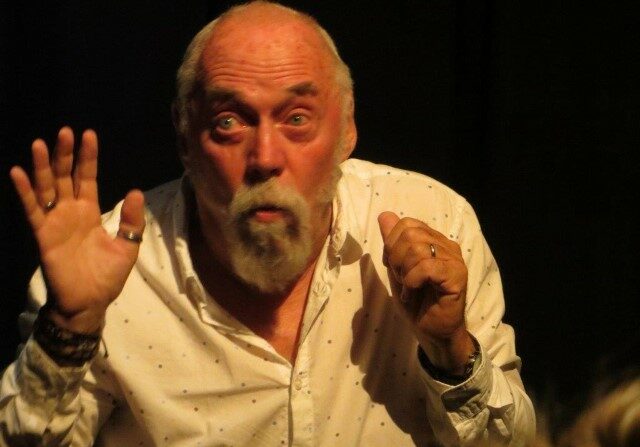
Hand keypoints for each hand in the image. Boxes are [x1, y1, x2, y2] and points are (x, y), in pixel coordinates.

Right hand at [10, 127, 144, 332]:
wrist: (90, 303)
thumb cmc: (107, 276)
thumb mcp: (127, 246)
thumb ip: (131, 220)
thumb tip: (136, 191)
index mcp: (89, 211)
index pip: (87, 177)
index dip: (88, 157)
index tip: (88, 134)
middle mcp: (70, 211)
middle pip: (65, 176)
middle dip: (64, 154)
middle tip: (64, 131)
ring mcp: (54, 222)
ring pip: (46, 188)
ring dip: (42, 166)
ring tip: (40, 143)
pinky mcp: (43, 235)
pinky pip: (32, 211)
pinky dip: (25, 192)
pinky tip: (18, 172)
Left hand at [378, 211, 474, 373]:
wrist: (432, 331)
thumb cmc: (416, 302)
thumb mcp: (397, 269)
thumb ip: (391, 243)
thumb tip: (385, 215)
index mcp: (434, 240)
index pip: (406, 223)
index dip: (392, 244)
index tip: (394, 267)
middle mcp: (447, 245)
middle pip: (410, 233)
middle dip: (396, 257)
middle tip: (402, 278)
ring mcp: (454, 259)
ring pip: (417, 248)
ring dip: (405, 271)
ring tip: (409, 287)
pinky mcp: (457, 276)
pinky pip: (426, 267)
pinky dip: (412, 281)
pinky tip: (413, 292)